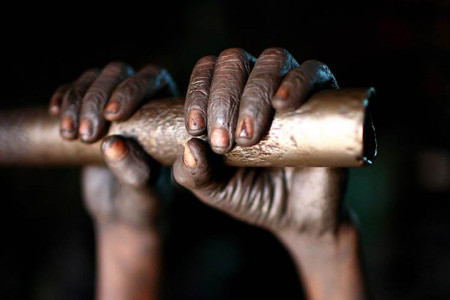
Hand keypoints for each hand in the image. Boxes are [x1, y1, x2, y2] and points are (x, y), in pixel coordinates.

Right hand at [49, 62, 175, 299]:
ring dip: (77, 101)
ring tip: (70, 135)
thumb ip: (134, 169)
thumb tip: (112, 144)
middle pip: (118, 73)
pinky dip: (63, 98)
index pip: (152, 78)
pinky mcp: (89, 109)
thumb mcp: (144, 190)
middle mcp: (143, 98)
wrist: (122, 209)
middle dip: (98, 98)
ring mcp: (114, 100)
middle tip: (88, 134)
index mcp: (168, 108)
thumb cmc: (143, 199)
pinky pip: (73, 89)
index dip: (131, 89)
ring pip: (93, 78)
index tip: (113, 115)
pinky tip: (55, 113)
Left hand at [173, 48, 344, 235]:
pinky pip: (314, 72)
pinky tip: (282, 105)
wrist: (297, 216)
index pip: (207, 72)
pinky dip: (296, 82)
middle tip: (224, 143)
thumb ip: (193, 174)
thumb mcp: (214, 190)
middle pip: (235, 61)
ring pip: (272, 60)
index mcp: (226, 98)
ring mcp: (291, 88)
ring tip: (248, 136)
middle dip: (223, 99)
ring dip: (255, 93)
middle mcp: (256, 85)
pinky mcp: (325, 97)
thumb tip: (190, 147)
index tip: (195, 129)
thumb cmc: (251, 194)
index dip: (198, 93)